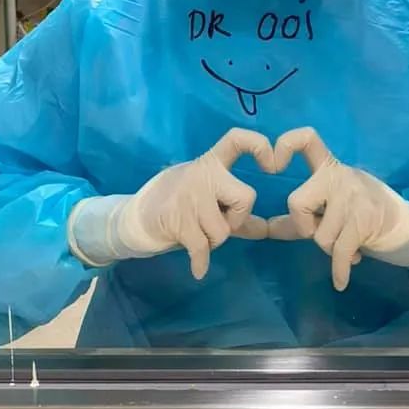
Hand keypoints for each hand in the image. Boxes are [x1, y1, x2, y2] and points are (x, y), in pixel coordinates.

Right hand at [69, 128, 274, 277]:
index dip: (259, 146)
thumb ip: (236, 212)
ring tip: (196, 233)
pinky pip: (203, 247)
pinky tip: (199, 269)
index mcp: (211, 162)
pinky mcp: (177, 218)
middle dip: (237, 219)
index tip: (273, 165)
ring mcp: (189, 194)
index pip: (237, 139)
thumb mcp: (208, 200)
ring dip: (214, 240)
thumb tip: (267, 230)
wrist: (136, 218)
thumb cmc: (179, 205)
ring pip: (224, 230)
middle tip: (220, 223)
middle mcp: (202, 173)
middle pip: (245, 197)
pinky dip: (201, 262)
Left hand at [268, 128, 408, 290]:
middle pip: (296, 202)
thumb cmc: (362, 215)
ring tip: (347, 243)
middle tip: (322, 232)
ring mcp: (353, 195)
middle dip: (304, 227)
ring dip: (330, 248)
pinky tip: (340, 281)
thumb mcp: (331, 208)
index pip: (306, 138)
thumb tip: (265, 229)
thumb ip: (300, 216)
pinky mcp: (364, 219)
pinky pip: (339, 251)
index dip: (284, 145)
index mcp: (329, 167)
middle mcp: (339, 175)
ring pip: (319, 235)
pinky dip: (339, 270)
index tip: (272, 165)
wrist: (407, 227)